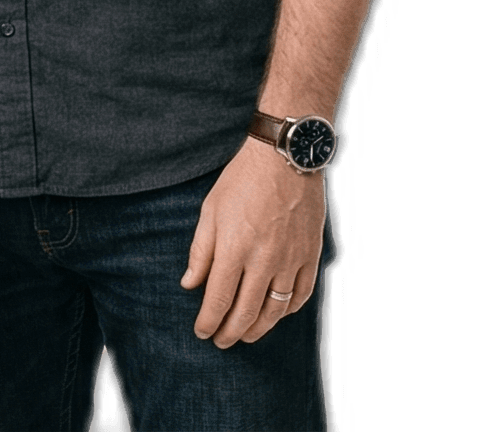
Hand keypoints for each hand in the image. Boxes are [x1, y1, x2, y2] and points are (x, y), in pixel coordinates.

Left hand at [180, 138, 325, 347]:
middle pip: (247, 312)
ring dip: (259, 328)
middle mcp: (264, 260)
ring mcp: (291, 259)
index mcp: (235, 248)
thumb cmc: (242, 181)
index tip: (202, 332)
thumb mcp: (210, 211)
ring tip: (247, 335)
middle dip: (231, 332)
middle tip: (221, 341)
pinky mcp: (311, 255)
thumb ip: (200, 252)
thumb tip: (190, 285)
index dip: (208, 322)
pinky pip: (302, 294)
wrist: (286, 158)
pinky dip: (288, 310)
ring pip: (276, 310)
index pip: (219, 300)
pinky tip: (277, 313)